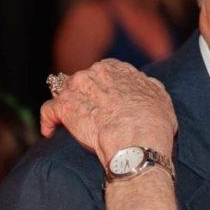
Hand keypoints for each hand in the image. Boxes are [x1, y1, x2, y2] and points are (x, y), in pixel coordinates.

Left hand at [41, 58, 178, 169]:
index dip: (103, 86)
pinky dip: (48, 121)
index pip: (103, 71)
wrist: (136, 140)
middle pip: (82, 81)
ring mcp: (75, 89)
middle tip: (90, 112)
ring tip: (70, 122)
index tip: (105, 98)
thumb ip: (148, 86)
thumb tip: (145, 84)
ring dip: (67, 105)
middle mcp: (93, 72)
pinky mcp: (63, 108)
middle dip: (84, 94)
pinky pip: (49, 112)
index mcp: (116, 68)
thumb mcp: (161, 97)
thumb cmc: (153, 122)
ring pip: (64, 93)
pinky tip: (50, 131)